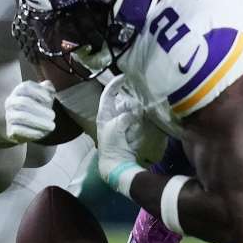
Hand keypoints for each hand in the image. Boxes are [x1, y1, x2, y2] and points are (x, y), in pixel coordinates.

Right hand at [3, 80, 56, 142]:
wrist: (24, 127)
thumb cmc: (36, 108)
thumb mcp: (43, 97)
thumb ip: (47, 89)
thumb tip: (49, 86)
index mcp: (18, 92)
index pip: (25, 87)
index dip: (38, 91)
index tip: (50, 99)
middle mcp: (11, 102)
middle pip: (23, 102)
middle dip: (40, 109)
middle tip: (53, 116)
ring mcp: (9, 116)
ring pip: (22, 116)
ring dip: (39, 121)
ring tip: (51, 126)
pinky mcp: (10, 130)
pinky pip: (19, 130)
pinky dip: (32, 132)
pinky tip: (42, 133)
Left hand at [96, 78, 154, 195]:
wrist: (117, 165)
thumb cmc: (111, 146)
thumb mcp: (115, 127)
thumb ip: (125, 116)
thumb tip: (135, 113)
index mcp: (104, 114)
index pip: (108, 95)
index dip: (115, 84)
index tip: (125, 76)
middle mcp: (113, 117)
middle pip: (124, 102)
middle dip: (131, 104)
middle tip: (136, 109)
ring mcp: (122, 124)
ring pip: (133, 112)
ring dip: (135, 118)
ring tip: (133, 127)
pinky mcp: (131, 132)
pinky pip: (137, 123)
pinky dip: (138, 127)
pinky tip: (136, 134)